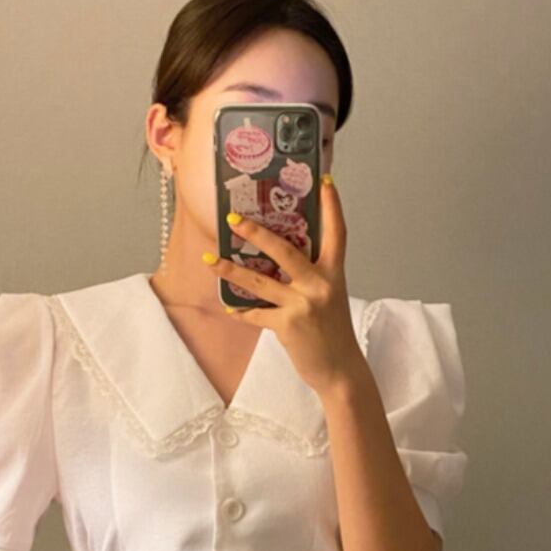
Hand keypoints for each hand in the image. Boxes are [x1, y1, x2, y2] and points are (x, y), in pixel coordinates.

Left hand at [202, 173, 364, 396]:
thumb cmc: (333, 332)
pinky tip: (228, 306)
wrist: (340, 370)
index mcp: (333, 273)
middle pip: (285, 250)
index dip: (332, 206)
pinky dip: (240, 310)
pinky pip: (255, 313)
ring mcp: (303, 304)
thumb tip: (280, 258)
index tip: (324, 180)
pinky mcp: (287, 325)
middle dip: (256, 233)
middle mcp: (320, 284)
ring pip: (259, 281)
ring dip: (231, 269)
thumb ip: (310, 276)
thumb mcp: (329, 297)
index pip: (336, 233)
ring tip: (210, 259)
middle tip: (234, 220)